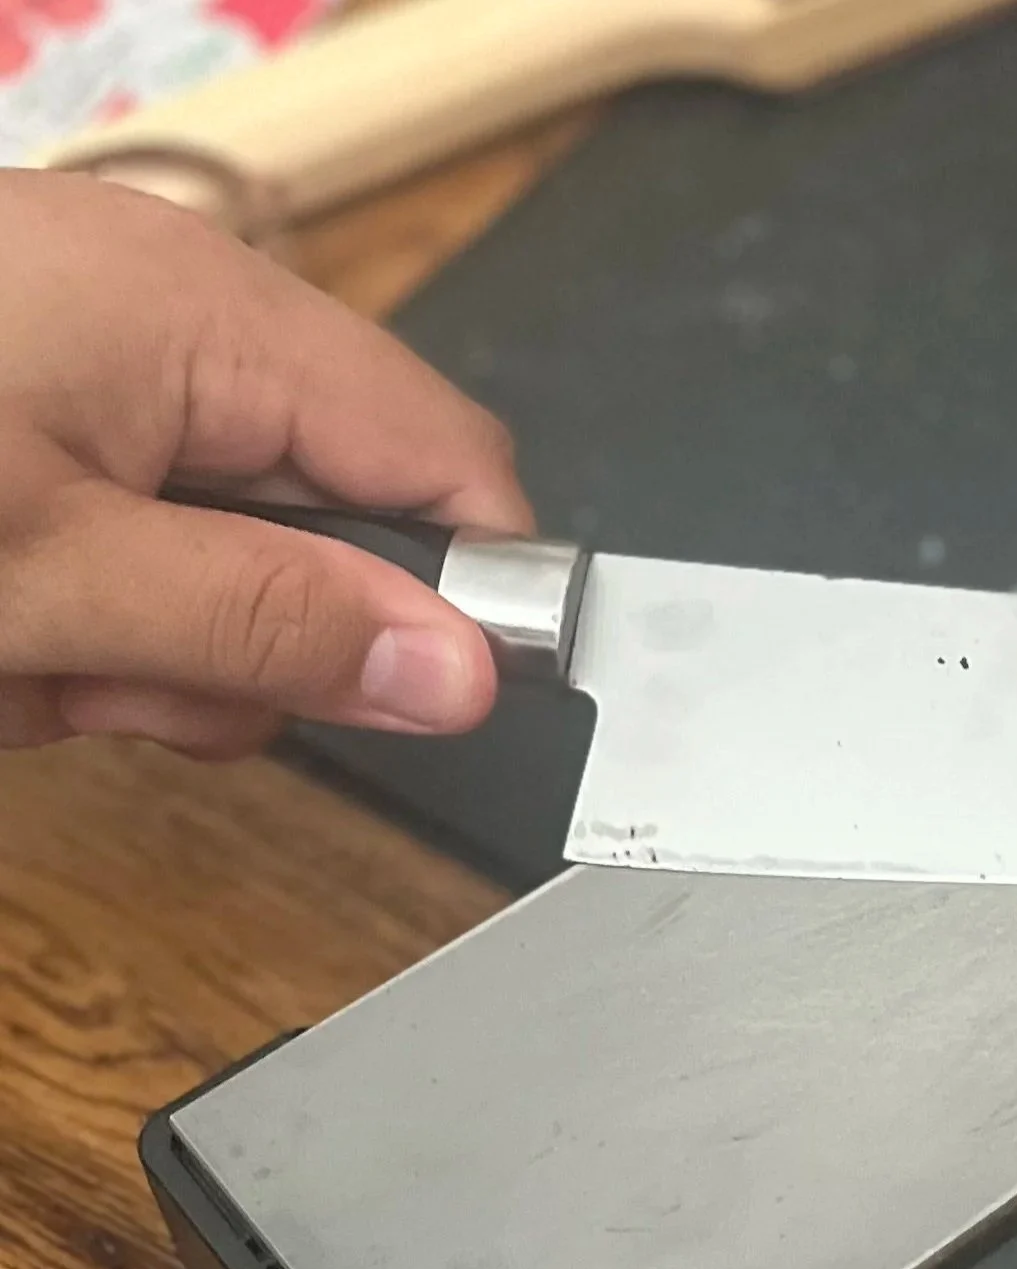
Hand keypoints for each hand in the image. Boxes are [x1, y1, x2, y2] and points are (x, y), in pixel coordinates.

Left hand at [0, 169, 528, 759]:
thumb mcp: (51, 587)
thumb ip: (273, 627)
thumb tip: (466, 674)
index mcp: (206, 317)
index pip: (448, 458)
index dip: (468, 589)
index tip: (423, 701)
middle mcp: (171, 315)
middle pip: (334, 521)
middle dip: (244, 640)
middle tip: (120, 681)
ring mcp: (92, 355)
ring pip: (226, 556)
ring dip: (141, 649)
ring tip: (22, 657)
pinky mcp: (33, 402)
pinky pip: (129, 534)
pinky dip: (73, 613)